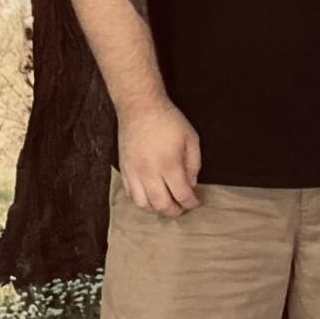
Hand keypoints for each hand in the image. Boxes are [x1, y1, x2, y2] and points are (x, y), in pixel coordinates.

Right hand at [118, 98, 201, 216]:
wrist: (140, 107)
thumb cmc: (168, 121)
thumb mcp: (191, 139)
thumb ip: (194, 164)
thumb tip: (191, 184)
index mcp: (169, 164)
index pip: (181, 194)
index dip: (191, 202)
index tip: (196, 202)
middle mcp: (149, 172)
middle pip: (161, 204)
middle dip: (175, 211)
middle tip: (183, 208)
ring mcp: (133, 172)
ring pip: (143, 204)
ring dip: (157, 209)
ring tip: (167, 204)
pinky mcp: (124, 169)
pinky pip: (130, 194)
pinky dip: (142, 200)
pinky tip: (151, 196)